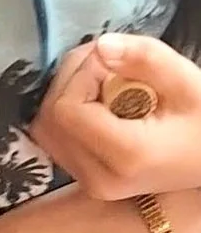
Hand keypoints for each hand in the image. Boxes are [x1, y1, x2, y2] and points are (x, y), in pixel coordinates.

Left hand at [32, 33, 200, 198]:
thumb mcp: (186, 82)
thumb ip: (145, 58)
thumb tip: (100, 46)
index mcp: (125, 155)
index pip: (66, 109)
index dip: (82, 75)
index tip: (114, 65)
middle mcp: (99, 178)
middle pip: (49, 119)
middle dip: (71, 81)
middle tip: (108, 65)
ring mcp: (91, 185)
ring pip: (46, 131)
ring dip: (67, 96)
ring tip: (106, 83)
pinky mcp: (87, 182)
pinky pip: (56, 142)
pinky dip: (69, 115)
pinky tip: (101, 104)